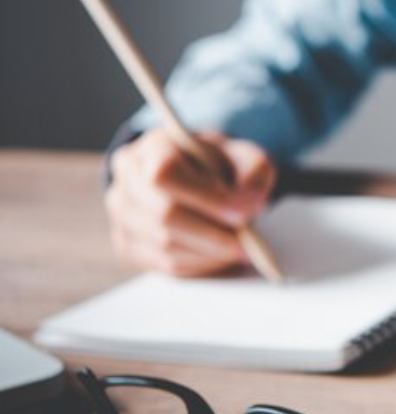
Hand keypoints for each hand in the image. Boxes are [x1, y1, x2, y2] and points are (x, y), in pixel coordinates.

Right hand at [106, 130, 274, 276]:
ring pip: (165, 246)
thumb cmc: (222, 165)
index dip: (207, 199)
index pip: (165, 175)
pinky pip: (166, 265)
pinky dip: (201, 266)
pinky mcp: (128, 244)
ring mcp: (122, 213)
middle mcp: (128, 178)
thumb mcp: (245, 156)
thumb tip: (249, 206)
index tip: (245, 215)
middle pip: (165, 216)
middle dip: (214, 235)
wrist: (197, 175)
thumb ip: (254, 172)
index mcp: (154, 146)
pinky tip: (223, 258)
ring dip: (210, 254)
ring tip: (241, 251)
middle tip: (248, 244)